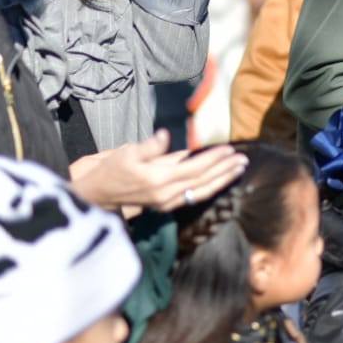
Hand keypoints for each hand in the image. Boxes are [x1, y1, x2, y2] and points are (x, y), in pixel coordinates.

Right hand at [70, 131, 247, 211]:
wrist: (99, 195)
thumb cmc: (112, 169)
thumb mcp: (125, 153)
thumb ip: (149, 146)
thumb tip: (165, 135)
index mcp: (158, 179)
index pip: (194, 168)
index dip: (213, 158)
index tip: (230, 149)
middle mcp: (166, 194)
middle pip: (203, 181)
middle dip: (225, 170)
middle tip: (243, 159)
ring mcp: (168, 203)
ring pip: (202, 192)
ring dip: (222, 180)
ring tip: (238, 170)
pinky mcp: (167, 206)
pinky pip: (194, 197)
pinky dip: (210, 188)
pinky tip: (221, 181)